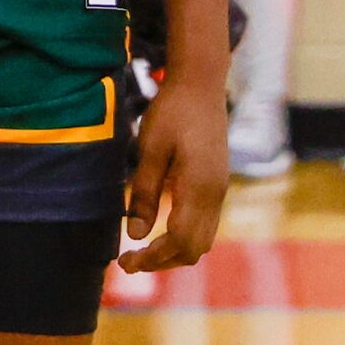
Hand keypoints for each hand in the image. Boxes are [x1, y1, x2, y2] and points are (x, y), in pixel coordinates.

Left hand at [119, 77, 228, 272]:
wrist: (201, 83)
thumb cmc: (172, 111)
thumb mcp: (150, 150)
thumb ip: (145, 193)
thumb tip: (135, 235)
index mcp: (199, 186)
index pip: (179, 240)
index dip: (152, 258)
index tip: (124, 261)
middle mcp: (215, 193)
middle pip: (195, 248)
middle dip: (163, 261)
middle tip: (130, 260)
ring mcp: (220, 188)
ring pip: (203, 239)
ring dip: (174, 251)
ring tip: (143, 249)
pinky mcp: (218, 182)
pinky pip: (206, 223)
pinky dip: (184, 236)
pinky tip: (162, 228)